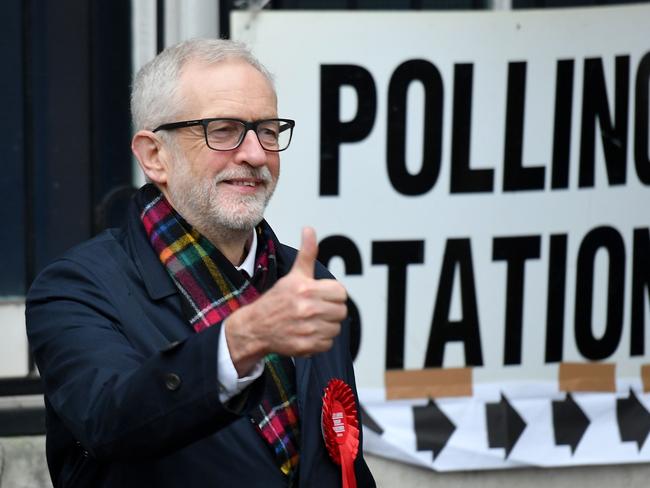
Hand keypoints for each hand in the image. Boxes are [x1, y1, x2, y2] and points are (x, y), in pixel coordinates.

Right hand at [225, 227, 346, 375]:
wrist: (256, 326)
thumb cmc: (277, 299)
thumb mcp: (293, 275)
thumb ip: (307, 253)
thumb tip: (309, 229)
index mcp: (307, 289)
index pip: (341, 293)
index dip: (333, 294)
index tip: (321, 295)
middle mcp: (307, 309)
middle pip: (341, 311)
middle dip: (331, 310)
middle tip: (316, 309)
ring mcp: (307, 329)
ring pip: (336, 328)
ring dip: (327, 326)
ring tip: (311, 321)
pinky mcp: (306, 346)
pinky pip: (328, 343)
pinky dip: (320, 341)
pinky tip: (308, 333)